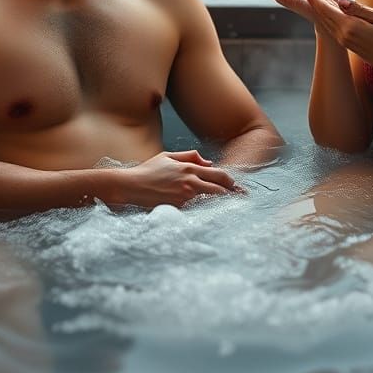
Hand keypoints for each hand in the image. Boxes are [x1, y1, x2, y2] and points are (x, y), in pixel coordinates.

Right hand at [123, 150, 244, 207]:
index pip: (218, 174)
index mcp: (189, 168)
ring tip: (233, 208)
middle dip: (233, 194)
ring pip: (212, 200)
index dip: (230, 182)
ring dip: (223, 204)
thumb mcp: (168, 156)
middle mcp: (190, 181)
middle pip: (220, 188)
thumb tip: (207, 162)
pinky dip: (207, 212)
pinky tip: (215, 216)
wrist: (129, 186)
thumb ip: (190, 156)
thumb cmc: (147, 171)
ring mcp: (185, 196)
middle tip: (242, 199)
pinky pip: (198, 211)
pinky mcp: (178, 208)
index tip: (236, 187)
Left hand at [303, 0, 372, 77]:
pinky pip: (330, 26)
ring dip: (317, 8)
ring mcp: (342, 39)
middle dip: (313, 1)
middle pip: (322, 15)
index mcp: (349, 26)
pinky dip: (324, 16)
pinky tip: (324, 9)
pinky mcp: (345, 42)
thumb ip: (360, 9)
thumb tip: (341, 0)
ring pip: (325, 21)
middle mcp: (342, 34)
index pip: (327, 9)